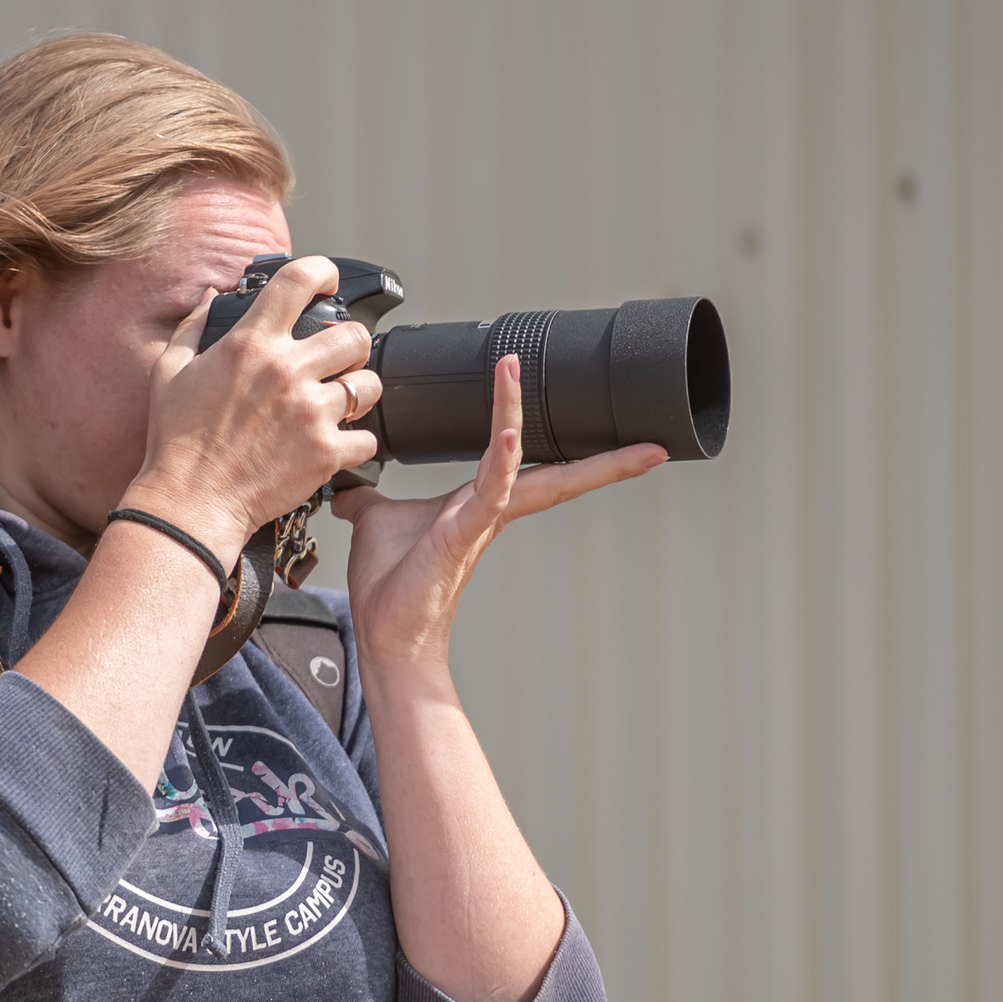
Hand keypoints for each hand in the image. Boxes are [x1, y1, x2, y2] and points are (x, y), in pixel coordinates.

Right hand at [123, 255, 382, 560]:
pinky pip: (367, 439)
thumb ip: (192, 327)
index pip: (300, 280)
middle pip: (355, 335)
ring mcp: (310, 412)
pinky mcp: (325, 453)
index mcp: (250, 344)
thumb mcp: (169, 373)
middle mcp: (286, 371)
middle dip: (352, 345)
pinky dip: (357, 443)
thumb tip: (211, 296)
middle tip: (339, 361)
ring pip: (368, 385)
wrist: (190, 503)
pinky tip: (337, 445)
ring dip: (359, 392)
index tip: (327, 281)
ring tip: (341, 405)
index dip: (322, 272)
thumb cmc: (176, 442)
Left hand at [333, 353, 665, 669]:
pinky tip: (512, 433)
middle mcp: (489, 509)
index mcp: (478, 502)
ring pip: (518, 463)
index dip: (557, 436)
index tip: (599, 419)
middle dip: (606, 456)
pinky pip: (489, 490)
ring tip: (516, 366)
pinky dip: (503, 461)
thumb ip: (368, 499)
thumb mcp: (376, 524)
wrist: (385, 635)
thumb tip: (349, 486)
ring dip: (515, 412)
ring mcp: (479, 521)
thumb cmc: (390, 586)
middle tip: (654, 442)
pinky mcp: (462, 535)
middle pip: (559, 473)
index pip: (531, 463)